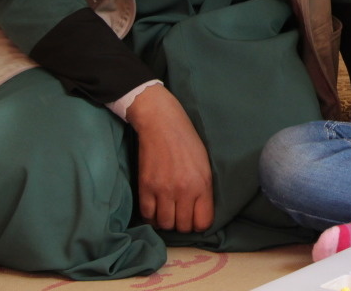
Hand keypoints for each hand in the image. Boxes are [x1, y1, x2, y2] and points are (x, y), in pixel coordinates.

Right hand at [125, 84, 213, 231]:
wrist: (162, 124)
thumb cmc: (188, 142)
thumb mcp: (205, 165)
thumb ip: (204, 190)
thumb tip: (199, 213)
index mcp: (202, 184)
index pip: (202, 222)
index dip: (199, 224)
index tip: (195, 218)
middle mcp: (183, 190)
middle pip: (182, 226)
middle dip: (183, 225)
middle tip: (181, 215)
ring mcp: (163, 190)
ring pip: (164, 224)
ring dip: (166, 222)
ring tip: (168, 212)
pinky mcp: (145, 187)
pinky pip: (147, 215)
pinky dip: (151, 217)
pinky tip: (155, 209)